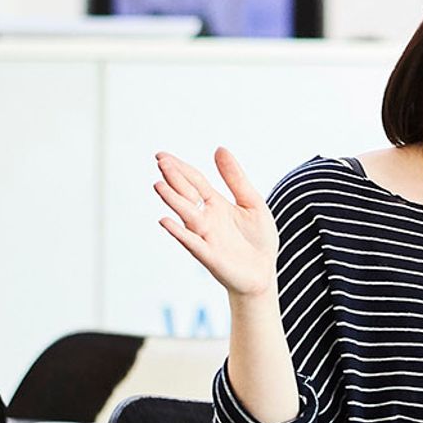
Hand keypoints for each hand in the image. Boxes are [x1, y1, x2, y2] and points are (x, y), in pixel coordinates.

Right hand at [154, 148, 278, 299]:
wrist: (264, 273)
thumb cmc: (258, 239)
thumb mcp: (251, 202)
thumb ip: (235, 178)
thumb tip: (219, 149)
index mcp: (216, 204)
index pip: (194, 181)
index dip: (180, 168)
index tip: (161, 155)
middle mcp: (206, 218)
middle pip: (187, 194)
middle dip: (174, 178)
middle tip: (160, 161)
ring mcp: (206, 236)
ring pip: (185, 215)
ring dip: (172, 201)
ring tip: (158, 185)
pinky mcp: (209, 255)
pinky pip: (191, 242)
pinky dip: (179, 232)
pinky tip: (165, 221)